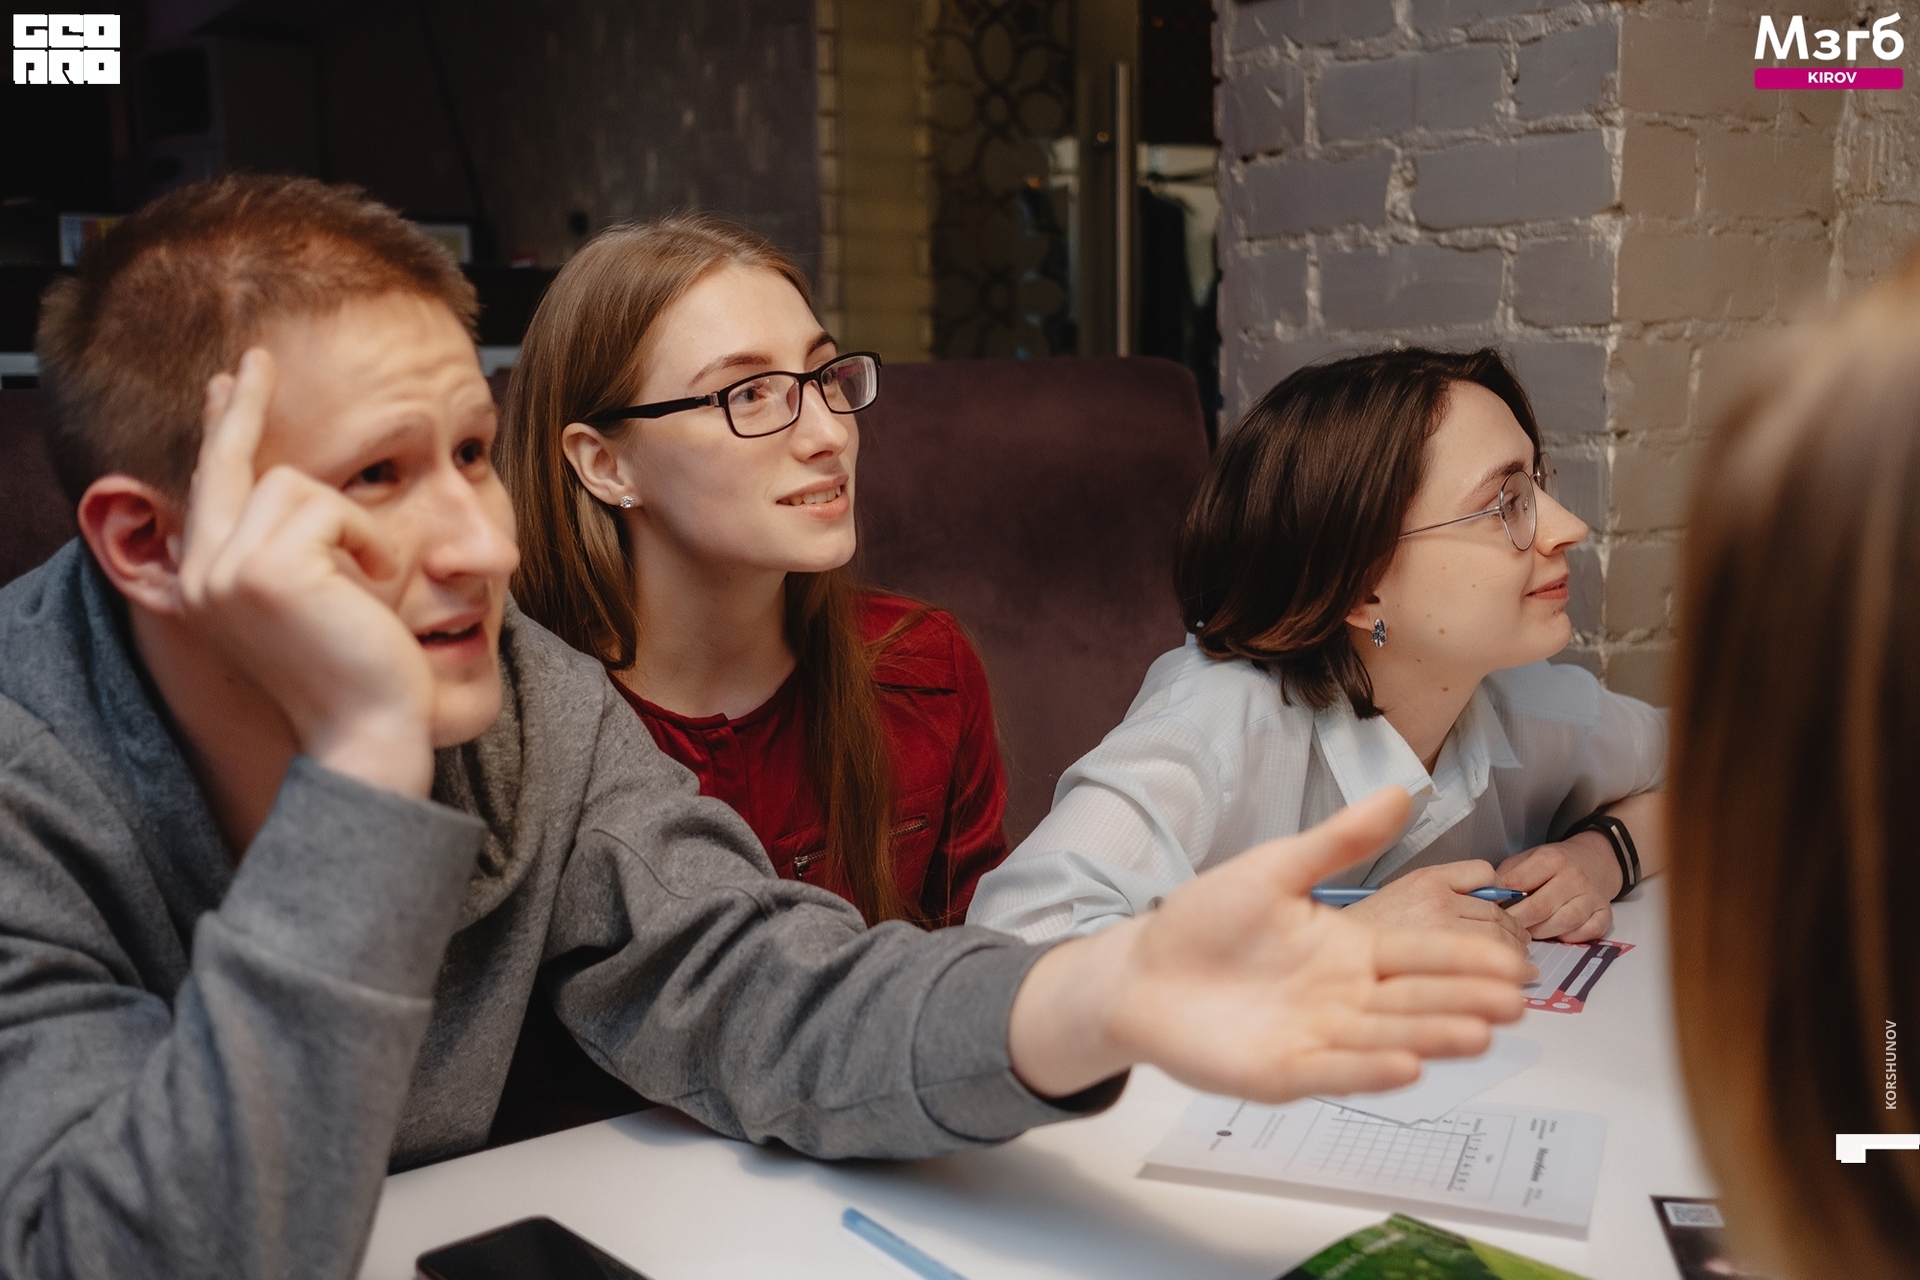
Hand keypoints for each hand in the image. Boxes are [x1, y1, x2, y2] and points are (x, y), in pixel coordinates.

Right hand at [173, 349, 435, 795]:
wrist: (369, 732)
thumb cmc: (359, 672)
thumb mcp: (315, 599)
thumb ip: (289, 546)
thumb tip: (290, 480)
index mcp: (206, 583)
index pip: (213, 488)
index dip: (221, 430)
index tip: (227, 382)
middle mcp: (199, 575)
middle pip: (225, 463)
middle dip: (242, 405)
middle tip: (255, 356)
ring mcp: (225, 571)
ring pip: (297, 485)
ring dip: (353, 525)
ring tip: (370, 581)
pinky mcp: (265, 568)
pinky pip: (329, 506)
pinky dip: (367, 540)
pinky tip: (374, 588)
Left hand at [1007, 788, 1529, 1103]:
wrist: (1140, 970)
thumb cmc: (1205, 921)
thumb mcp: (1275, 870)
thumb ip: (1338, 842)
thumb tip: (1401, 791)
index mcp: (1347, 950)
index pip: (1418, 956)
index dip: (1462, 960)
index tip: (1510, 960)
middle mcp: (1343, 998)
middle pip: (1415, 1002)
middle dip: (1463, 1003)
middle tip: (1515, 1004)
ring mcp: (1317, 1038)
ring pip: (1386, 1038)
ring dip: (1432, 1037)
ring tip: (1477, 1036)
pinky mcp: (1283, 1072)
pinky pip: (1334, 1072)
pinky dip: (1369, 1070)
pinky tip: (1407, 1067)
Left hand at [1496, 833, 1617, 941]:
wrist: (1594, 862)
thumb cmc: (1553, 865)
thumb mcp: (1526, 859)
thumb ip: (1505, 876)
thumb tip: (1483, 897)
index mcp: (1551, 859)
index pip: (1518, 883)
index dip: (1500, 901)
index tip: (1488, 911)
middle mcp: (1574, 877)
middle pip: (1540, 908)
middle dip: (1517, 923)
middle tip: (1504, 930)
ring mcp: (1591, 897)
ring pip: (1562, 924)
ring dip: (1540, 933)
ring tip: (1526, 933)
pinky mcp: (1604, 915)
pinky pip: (1585, 934)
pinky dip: (1568, 938)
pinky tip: (1556, 934)